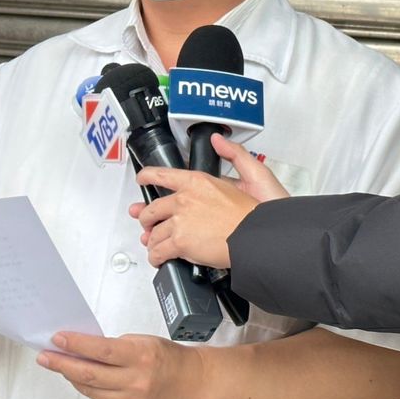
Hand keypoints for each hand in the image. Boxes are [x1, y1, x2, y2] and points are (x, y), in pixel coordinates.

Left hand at [36, 332, 204, 398]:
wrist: (190, 385)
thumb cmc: (168, 359)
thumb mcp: (143, 341)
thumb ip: (115, 347)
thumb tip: (84, 348)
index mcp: (140, 356)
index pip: (101, 350)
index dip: (76, 345)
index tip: (58, 339)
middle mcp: (135, 381)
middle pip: (89, 374)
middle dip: (62, 364)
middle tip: (45, 357)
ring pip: (91, 390)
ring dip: (73, 377)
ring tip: (63, 366)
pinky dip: (93, 391)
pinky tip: (90, 381)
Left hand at [128, 134, 287, 268]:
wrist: (257, 236)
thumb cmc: (254, 213)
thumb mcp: (249, 172)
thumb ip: (232, 153)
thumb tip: (218, 139)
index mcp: (197, 182)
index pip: (162, 174)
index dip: (147, 177)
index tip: (142, 179)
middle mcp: (184, 199)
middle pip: (152, 209)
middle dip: (146, 218)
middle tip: (148, 224)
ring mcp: (180, 221)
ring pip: (154, 233)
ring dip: (152, 241)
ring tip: (155, 246)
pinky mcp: (180, 242)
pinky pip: (159, 250)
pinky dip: (156, 256)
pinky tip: (159, 258)